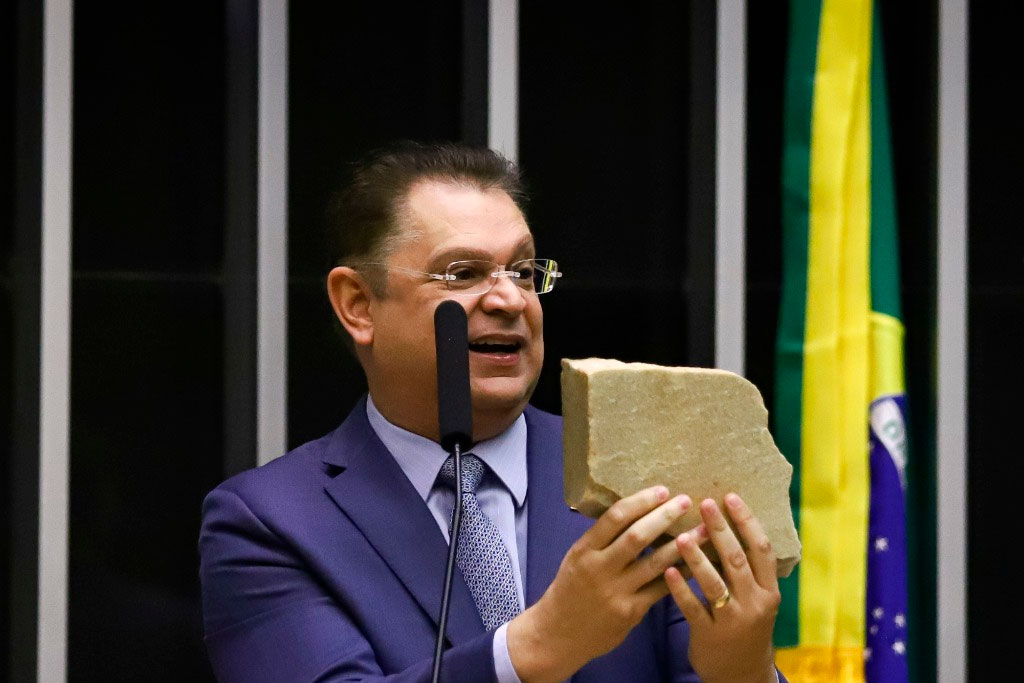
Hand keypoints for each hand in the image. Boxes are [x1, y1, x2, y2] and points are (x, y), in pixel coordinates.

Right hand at [507, 486, 706, 682]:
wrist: (558, 634)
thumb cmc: (570, 589)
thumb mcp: (577, 557)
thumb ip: (601, 539)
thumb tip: (634, 511)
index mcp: (585, 550)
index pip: (615, 517)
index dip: (641, 501)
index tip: (662, 490)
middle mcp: (600, 569)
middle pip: (637, 537)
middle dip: (664, 516)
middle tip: (685, 501)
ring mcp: (616, 592)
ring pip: (655, 563)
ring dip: (683, 545)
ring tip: (705, 530)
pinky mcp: (630, 612)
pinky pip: (661, 589)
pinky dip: (680, 574)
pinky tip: (696, 563)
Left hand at [665, 493, 780, 682]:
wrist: (741, 674)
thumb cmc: (744, 625)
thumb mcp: (755, 598)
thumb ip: (744, 569)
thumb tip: (724, 522)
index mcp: (769, 589)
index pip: (761, 548)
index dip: (747, 521)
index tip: (730, 496)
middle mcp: (755, 602)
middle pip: (738, 560)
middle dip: (721, 530)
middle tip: (704, 503)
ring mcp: (733, 620)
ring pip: (715, 583)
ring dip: (697, 557)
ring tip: (681, 535)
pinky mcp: (710, 634)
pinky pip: (693, 608)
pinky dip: (680, 588)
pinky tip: (667, 570)